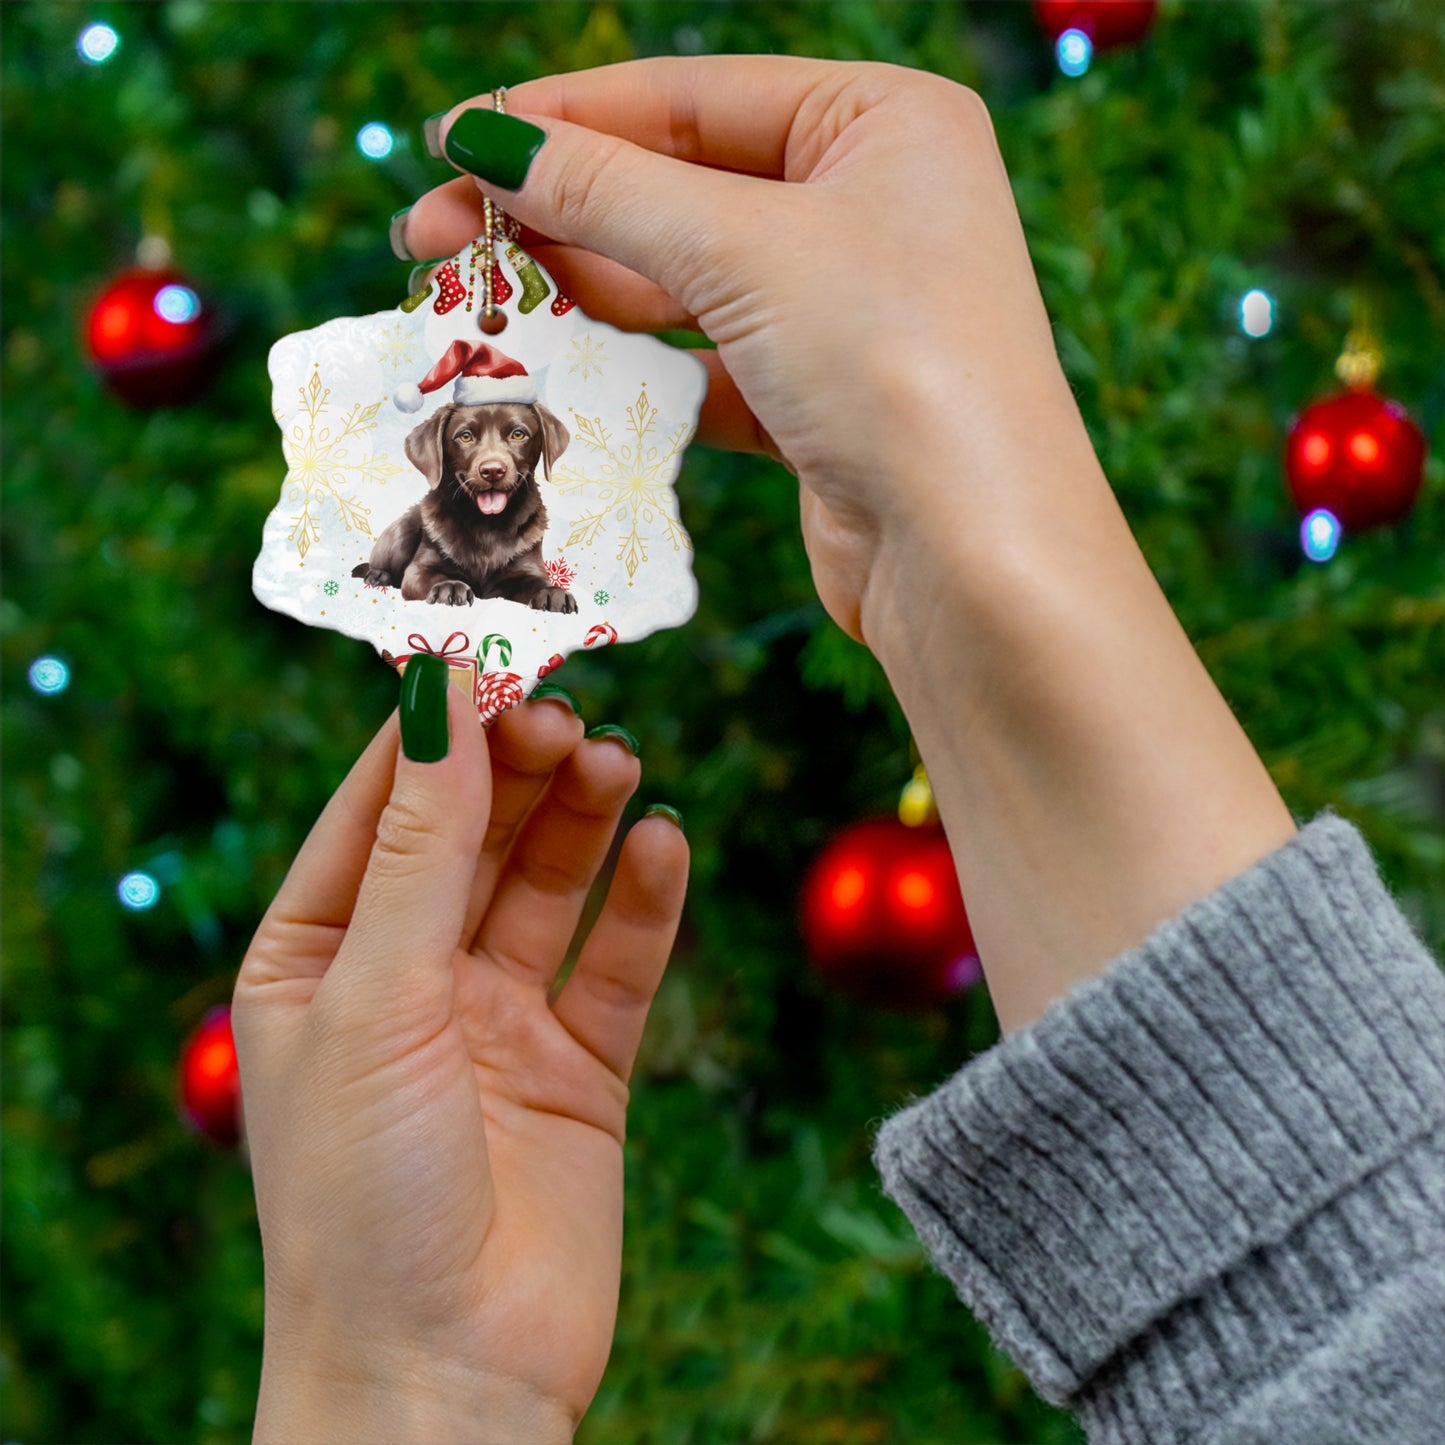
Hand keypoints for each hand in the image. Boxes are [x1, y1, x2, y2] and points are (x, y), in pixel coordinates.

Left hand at [232, 687, 686, 1441]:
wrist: (445, 1379)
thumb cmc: (363, 1196)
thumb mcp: (375, 997)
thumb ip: (420, 846)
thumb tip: (438, 696)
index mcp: (319, 957)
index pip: (379, 808)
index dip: (435, 731)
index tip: (492, 655)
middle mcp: (408, 978)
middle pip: (473, 834)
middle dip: (518, 768)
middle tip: (568, 712)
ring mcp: (498, 1021)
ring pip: (549, 884)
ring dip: (583, 818)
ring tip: (619, 762)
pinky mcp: (580, 1067)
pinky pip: (617, 962)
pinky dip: (643, 901)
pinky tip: (665, 844)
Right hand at [402, 58, 1293, 1034]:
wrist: (975, 559)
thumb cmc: (894, 364)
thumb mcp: (743, 250)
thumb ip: (608, 191)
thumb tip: (486, 139)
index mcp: (882, 122)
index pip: (692, 97)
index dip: (564, 118)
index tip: (452, 142)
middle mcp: (871, 204)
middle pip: (679, 188)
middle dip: (554, 212)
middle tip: (430, 239)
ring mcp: (846, 309)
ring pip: (684, 282)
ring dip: (581, 291)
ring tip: (471, 304)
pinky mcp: (818, 401)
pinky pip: (704, 362)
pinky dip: (633, 367)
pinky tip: (555, 366)